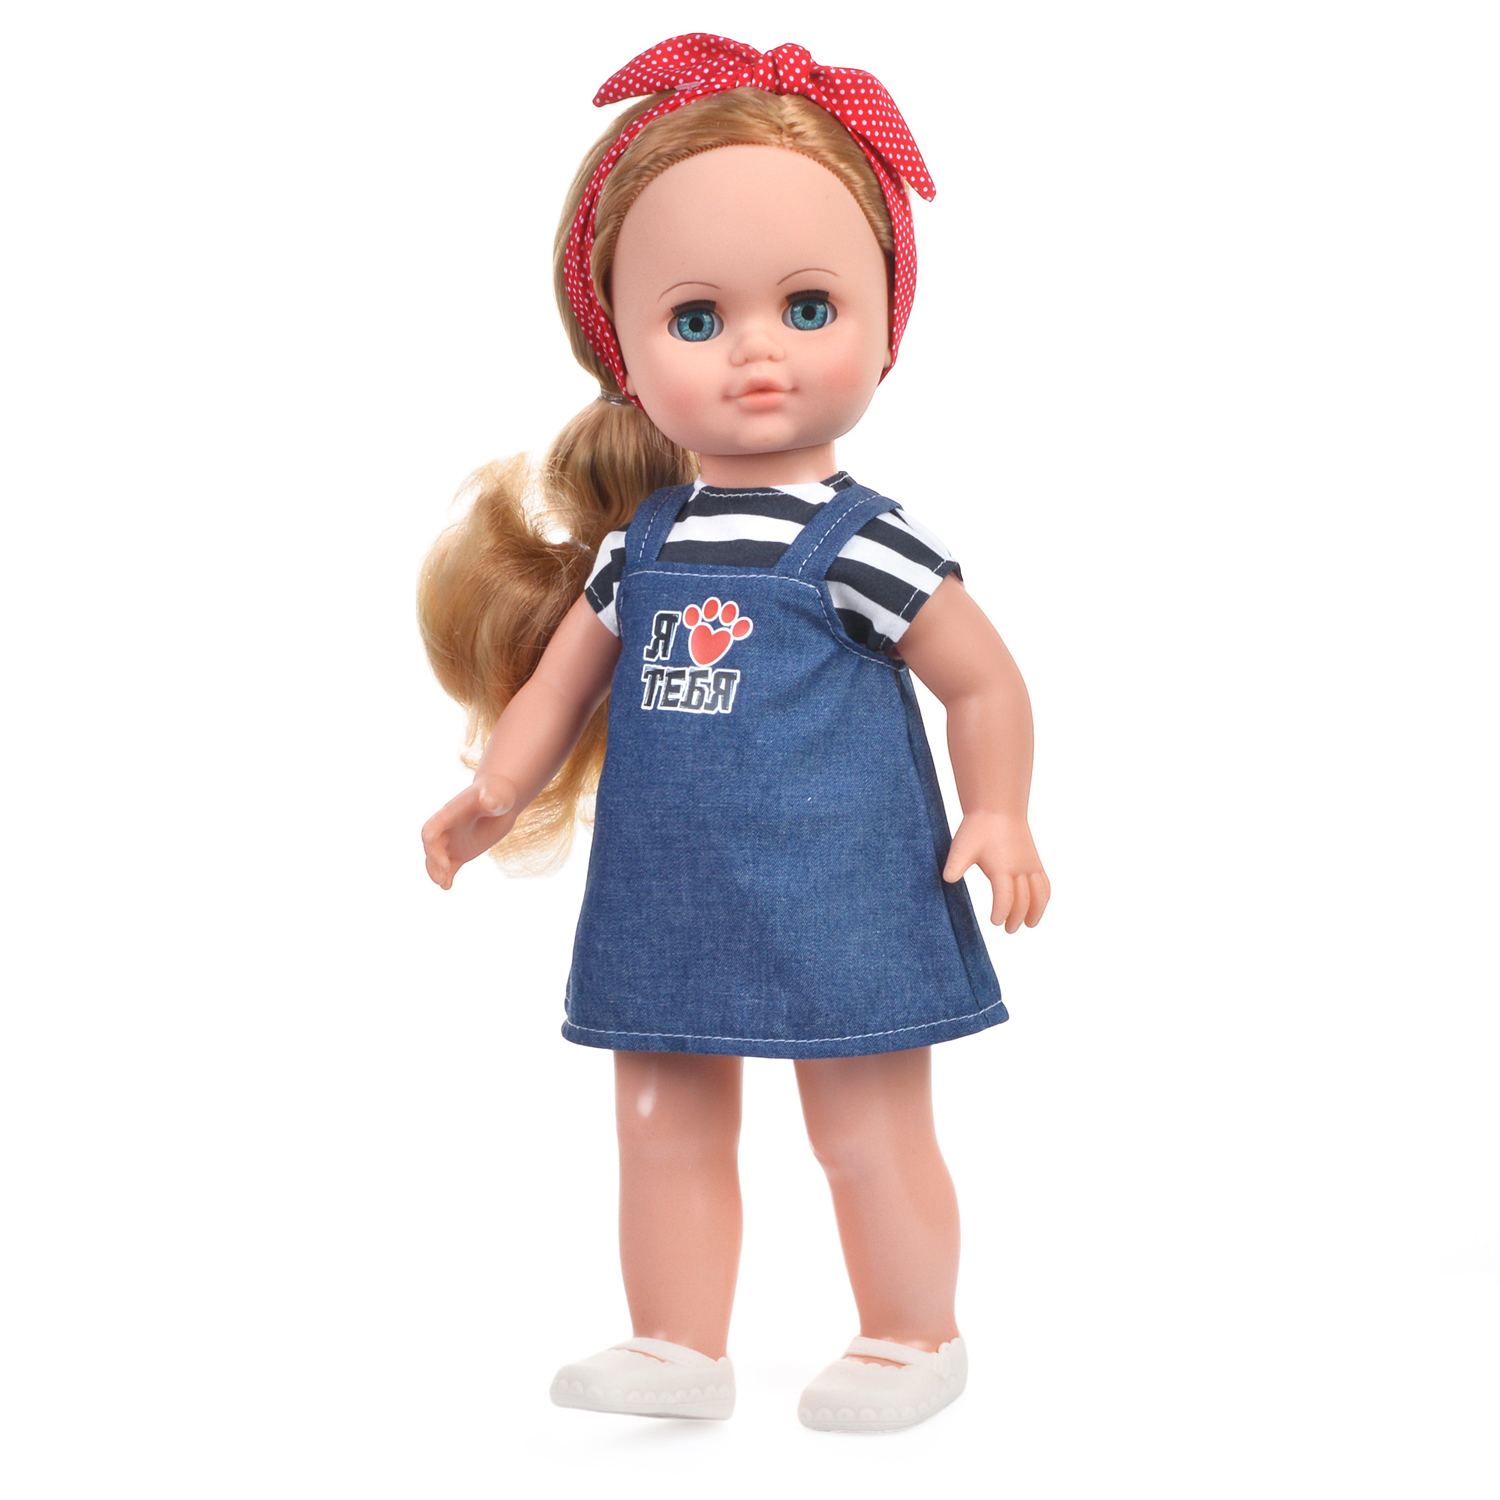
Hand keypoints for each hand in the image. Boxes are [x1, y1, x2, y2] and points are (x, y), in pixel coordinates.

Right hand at [421, 774, 519, 889]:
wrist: (500, 801)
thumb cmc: (498, 794)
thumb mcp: (498, 795)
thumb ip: (492, 798)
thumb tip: (490, 802)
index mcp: (452, 812)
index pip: (436, 822)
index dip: (431, 830)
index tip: (428, 839)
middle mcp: (447, 828)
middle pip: (432, 844)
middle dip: (434, 857)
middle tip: (445, 868)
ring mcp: (452, 842)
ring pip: (436, 859)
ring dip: (436, 871)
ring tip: (443, 884)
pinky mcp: (460, 853)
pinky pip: (450, 867)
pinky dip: (447, 877)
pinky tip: (447, 887)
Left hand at [943, 812, 1050, 932]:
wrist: (998, 809)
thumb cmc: (978, 828)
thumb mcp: (962, 846)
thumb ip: (955, 864)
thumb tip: (947, 879)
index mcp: (1001, 867)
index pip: (1005, 898)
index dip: (1002, 913)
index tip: (995, 922)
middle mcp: (1020, 868)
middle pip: (1024, 901)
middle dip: (1017, 918)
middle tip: (1008, 930)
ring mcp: (1030, 865)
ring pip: (1039, 895)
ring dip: (1036, 912)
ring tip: (1029, 925)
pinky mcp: (1035, 862)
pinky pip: (1045, 884)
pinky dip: (1044, 898)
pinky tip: (1038, 906)